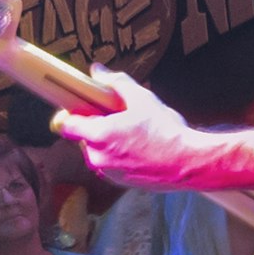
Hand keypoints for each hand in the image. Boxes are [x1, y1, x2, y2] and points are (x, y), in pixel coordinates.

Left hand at [54, 68, 228, 188]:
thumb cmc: (166, 132)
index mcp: (98, 136)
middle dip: (96, 126)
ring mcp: (108, 173)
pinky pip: (110, 164)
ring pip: (98, 151)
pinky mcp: (119, 183)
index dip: (69, 113)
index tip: (77, 106)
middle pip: (84, 137)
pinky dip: (119, 155)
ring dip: (108, 141)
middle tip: (117, 116)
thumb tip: (97, 71)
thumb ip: (116, 83)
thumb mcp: (141, 99)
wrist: (188, 164)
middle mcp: (97, 158)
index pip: (65, 125)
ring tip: (134, 133)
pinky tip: (140, 147)